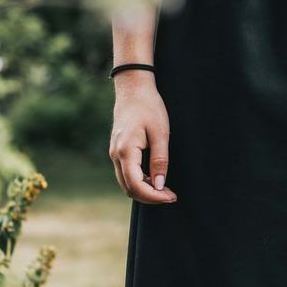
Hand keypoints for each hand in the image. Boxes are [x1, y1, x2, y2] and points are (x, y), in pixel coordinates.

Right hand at [109, 71, 176, 204]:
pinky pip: (126, 173)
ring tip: (166, 189)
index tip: (171, 197)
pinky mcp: (118, 150)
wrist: (133, 90)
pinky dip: (139, 181)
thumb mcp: (161, 133)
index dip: (154, 196)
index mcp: (126, 151)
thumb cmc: (149, 107)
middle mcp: (115, 155)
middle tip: (171, 196)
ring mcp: (114, 153)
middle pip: (129, 188)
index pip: (136, 185)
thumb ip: (160, 160)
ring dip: (145, 190)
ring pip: (126, 183)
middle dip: (150, 197)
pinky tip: (155, 178)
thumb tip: (160, 185)